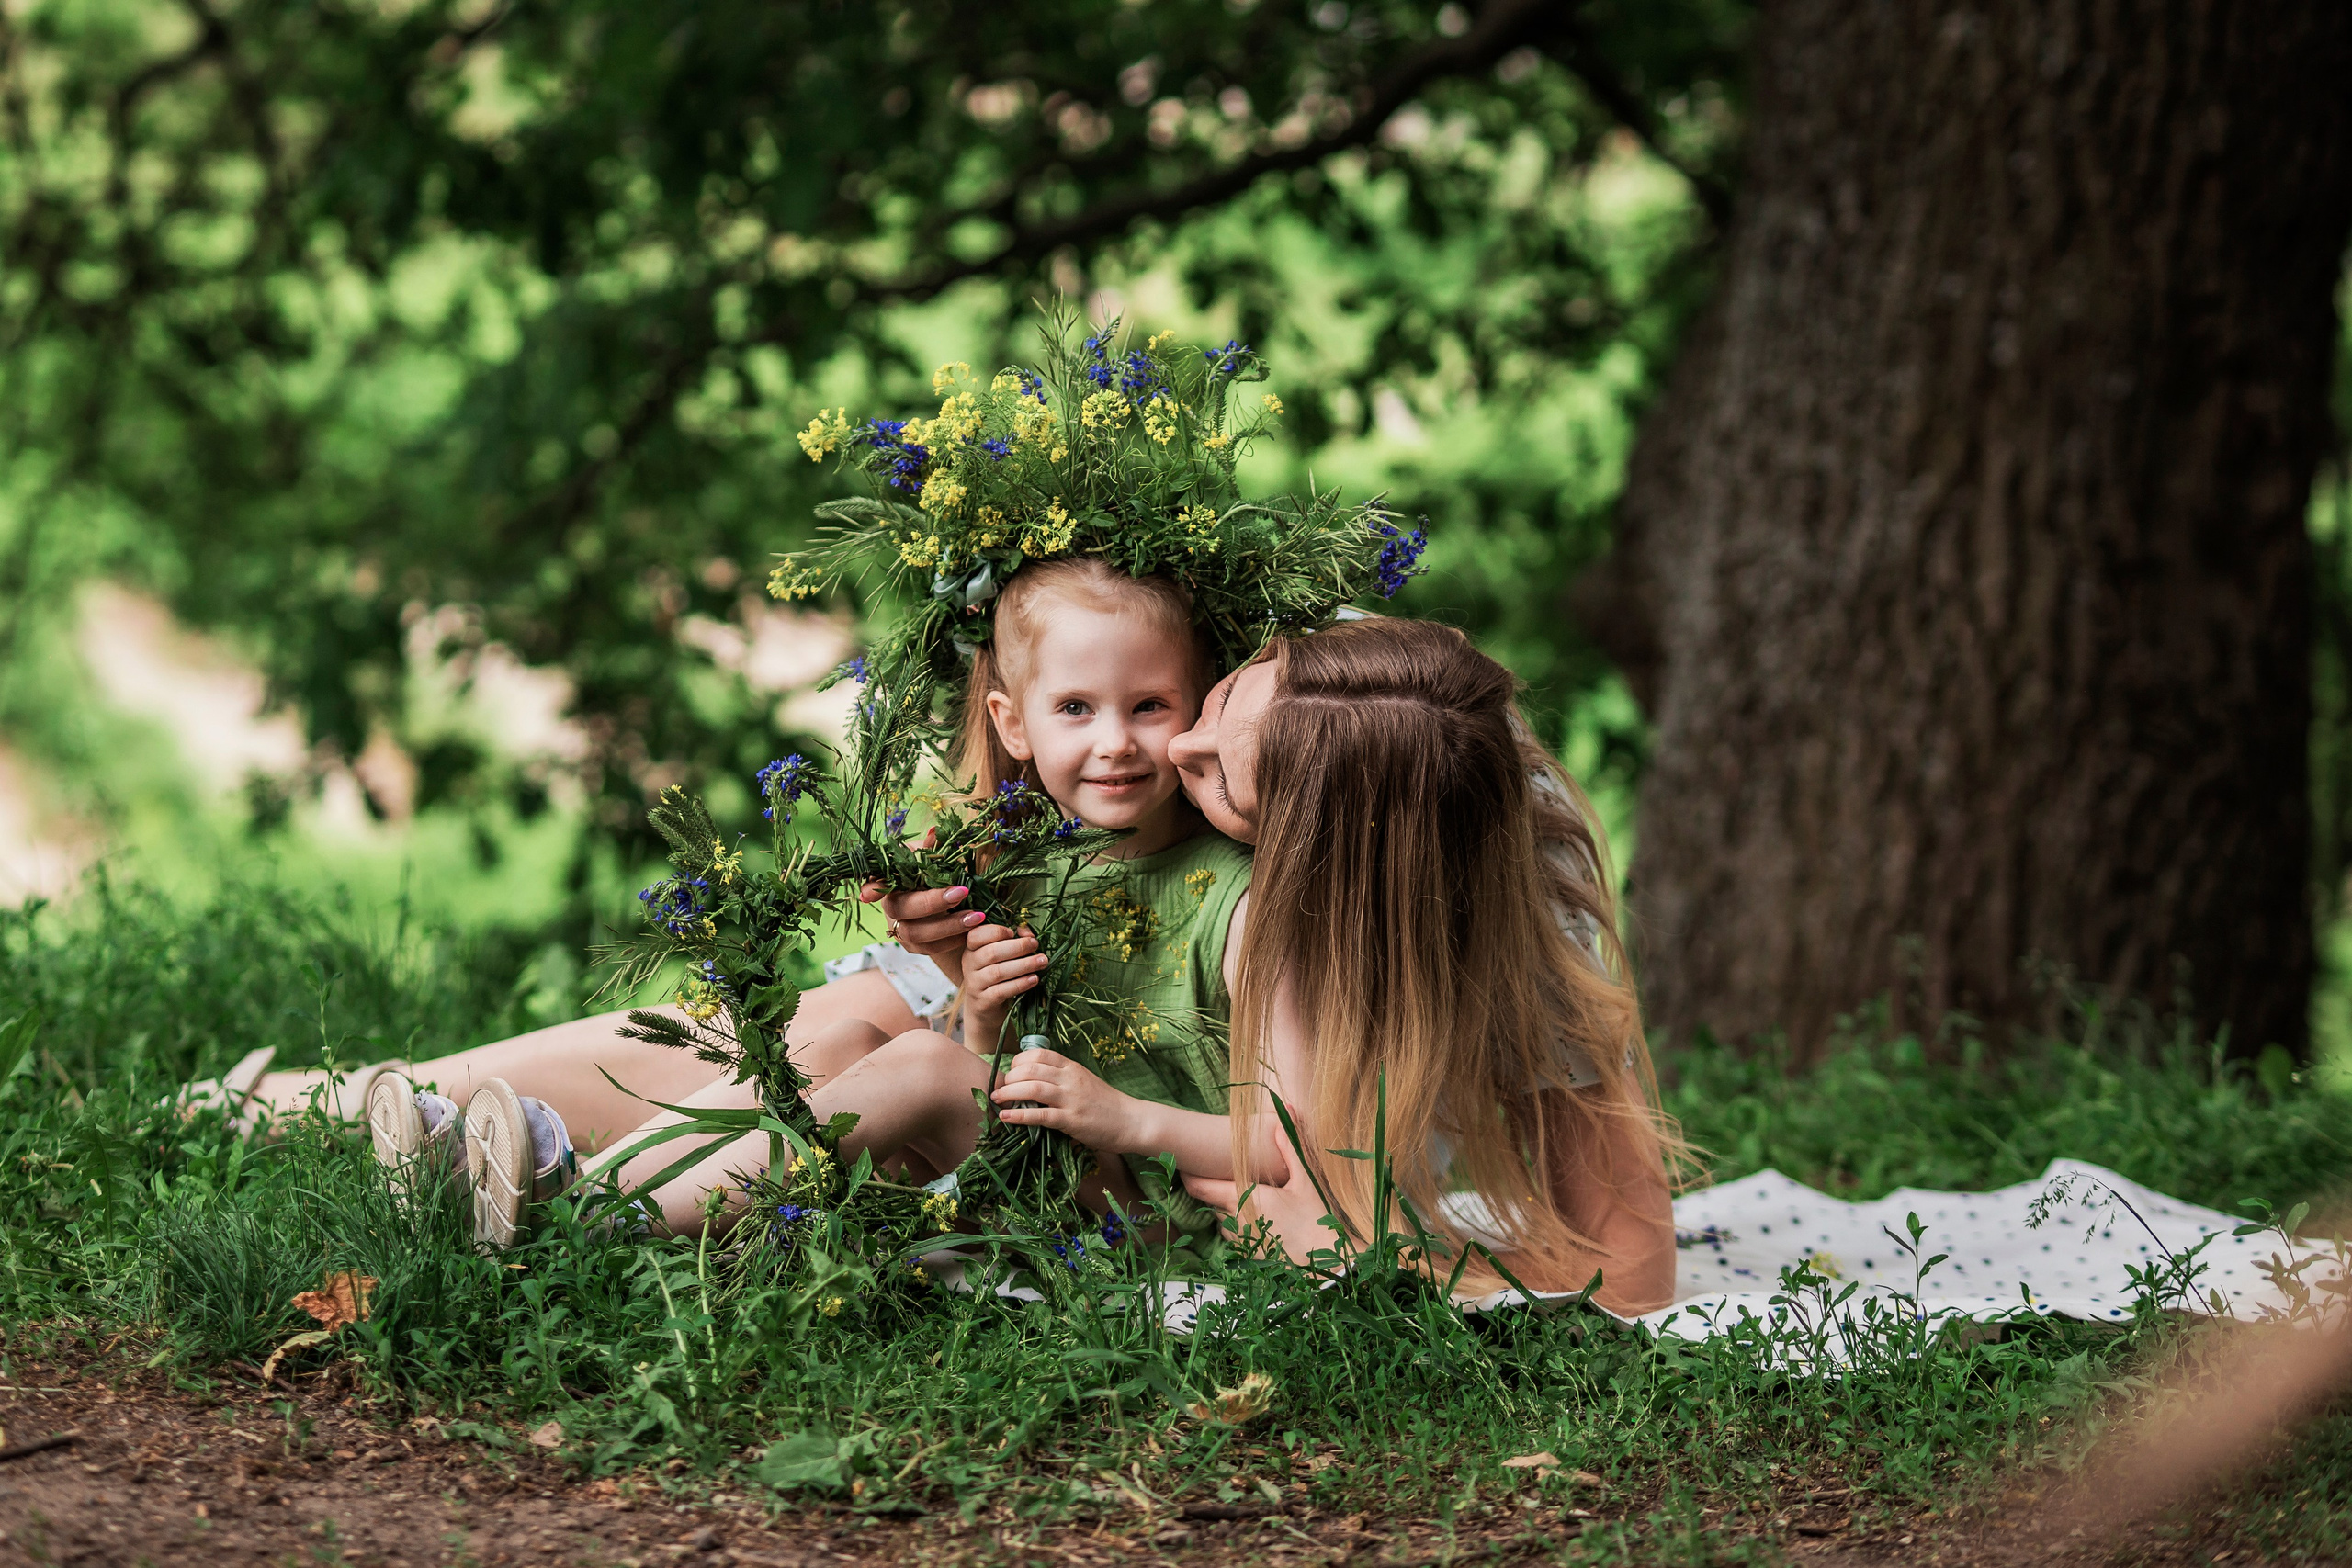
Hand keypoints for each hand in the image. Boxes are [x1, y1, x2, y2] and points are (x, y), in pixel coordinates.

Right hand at [858, 831, 988, 977]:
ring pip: (916, 934)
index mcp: (891, 883)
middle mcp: (891, 908)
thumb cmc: (933, 874)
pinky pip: (932, 948)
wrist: (947, 901)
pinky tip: (973, 928)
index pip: (875, 883)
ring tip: (976, 915)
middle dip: (931, 903)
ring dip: (948, 925)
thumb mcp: (930, 857)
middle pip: (900, 910)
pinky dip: (954, 939)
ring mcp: (901, 930)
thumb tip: (935, 833)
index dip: (872, 889)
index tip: (868, 894)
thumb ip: (930, 848)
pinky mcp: (915, 947)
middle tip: (961, 892)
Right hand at [961, 922, 1046, 1053]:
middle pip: (991, 953)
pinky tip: (1034, 979)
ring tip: (1042, 961)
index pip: (977, 935)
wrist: (984, 1008)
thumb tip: (1026, 932)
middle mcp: (969, 965)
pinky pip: (1002, 991)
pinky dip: (1020, 984)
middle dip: (1018, 947)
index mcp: (971, 948)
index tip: (1014, 932)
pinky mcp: (983, 1001)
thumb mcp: (1001, 955)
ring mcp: (974, 984)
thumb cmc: (996, 975)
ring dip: (1024, 965)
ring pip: (998, 972)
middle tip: (1035, 944)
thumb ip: (1013, 939)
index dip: (996, 931)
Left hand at [990, 1049, 1147, 1150]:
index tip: (1010, 1072)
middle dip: (1009, 1077)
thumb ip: (1061, 1078)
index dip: (1018, 1061)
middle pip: (1030, 1068)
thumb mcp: (1083, 1081)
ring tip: (997, 1099)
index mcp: (1071, 1067)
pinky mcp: (1071, 1120)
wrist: (1131, 1121)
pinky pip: (1040, 1115)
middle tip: (1000, 1089)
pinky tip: (1006, 1118)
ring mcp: (1071, 1099)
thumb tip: (1031, 1079)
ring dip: (1009, 1093)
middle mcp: (1070, 1078)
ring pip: (1032, 1087)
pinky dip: (1019, 1116)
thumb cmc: (1105, 1103)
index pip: (1038, 1054)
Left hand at [1183, 1160, 1337, 1263]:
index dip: (1188, 1174)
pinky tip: (1256, 1215)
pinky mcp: (1247, 1254)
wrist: (1324, 1262)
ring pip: (1220, 1217)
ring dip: (1225, 1206)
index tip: (1183, 1162)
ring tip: (1241, 1192)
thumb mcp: (1304, 1180)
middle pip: (1209, 1200)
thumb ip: (1289, 1147)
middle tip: (1216, 1170)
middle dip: (1212, 1187)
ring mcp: (1239, 1240)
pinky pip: (1233, 1233)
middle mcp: (1234, 1220)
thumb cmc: (1314, 1219)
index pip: (1200, 1187)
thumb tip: (1285, 1112)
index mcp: (1242, 1198)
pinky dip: (1237, 1222)